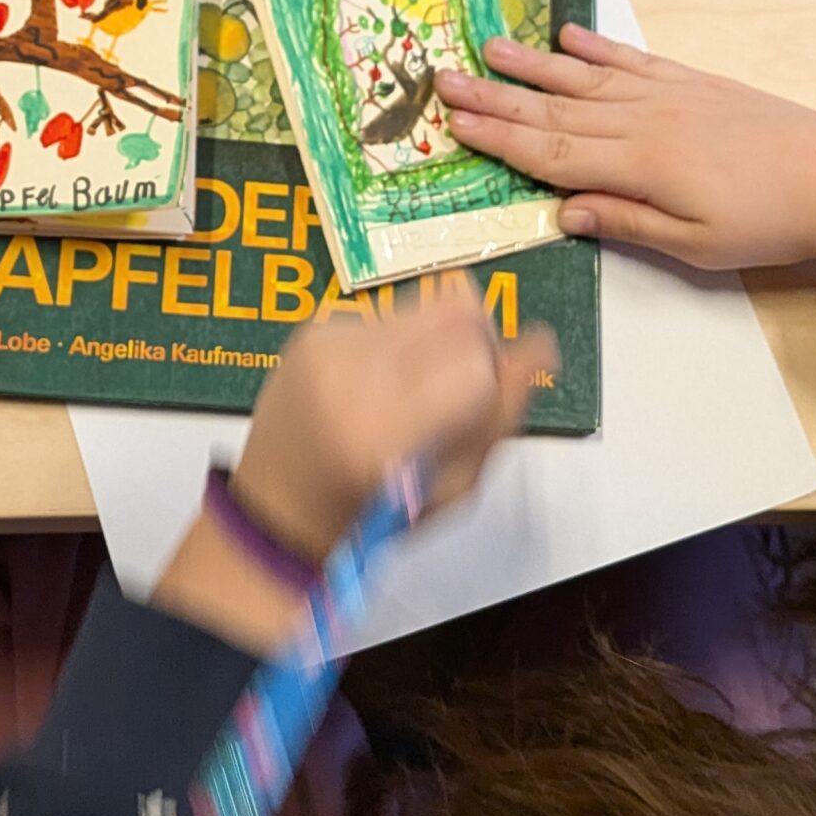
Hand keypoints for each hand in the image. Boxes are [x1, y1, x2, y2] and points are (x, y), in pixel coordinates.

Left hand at [235, 291, 556, 557]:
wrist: (278, 507)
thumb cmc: (365, 513)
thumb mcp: (449, 491)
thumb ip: (499, 419)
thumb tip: (538, 350)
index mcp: (384, 431)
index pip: (476, 362)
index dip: (497, 372)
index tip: (489, 394)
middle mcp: (350, 375)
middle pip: (458, 311)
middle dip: (478, 342)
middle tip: (463, 385)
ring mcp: (328, 344)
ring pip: (428, 302)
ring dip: (439, 339)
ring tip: (417, 388)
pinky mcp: (315, 328)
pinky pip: (387, 312)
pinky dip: (400, 342)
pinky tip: (380, 383)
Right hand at [437, 24, 815, 295]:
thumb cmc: (768, 224)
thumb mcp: (694, 246)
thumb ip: (625, 223)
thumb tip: (561, 212)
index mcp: (638, 166)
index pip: (550, 152)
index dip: (496, 138)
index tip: (451, 122)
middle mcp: (643, 121)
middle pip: (554, 111)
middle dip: (495, 98)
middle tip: (443, 79)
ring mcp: (668, 96)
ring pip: (585, 79)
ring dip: (533, 67)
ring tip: (489, 49)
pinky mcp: (694, 84)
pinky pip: (633, 61)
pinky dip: (596, 49)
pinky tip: (567, 38)